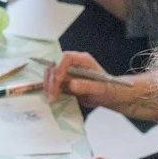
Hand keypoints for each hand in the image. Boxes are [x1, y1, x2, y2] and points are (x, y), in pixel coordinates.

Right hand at [42, 51, 157, 120]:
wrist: (109, 96)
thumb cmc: (109, 90)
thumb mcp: (101, 89)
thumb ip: (87, 86)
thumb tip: (71, 84)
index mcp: (83, 60)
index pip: (65, 58)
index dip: (59, 68)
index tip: (58, 82)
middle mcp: (73, 63)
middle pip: (54, 65)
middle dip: (51, 81)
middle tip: (52, 97)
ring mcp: (67, 71)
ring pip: (50, 74)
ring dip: (48, 86)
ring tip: (51, 100)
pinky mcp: (64, 80)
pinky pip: (52, 83)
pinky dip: (49, 90)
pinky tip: (51, 99)